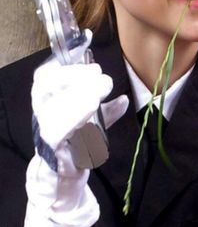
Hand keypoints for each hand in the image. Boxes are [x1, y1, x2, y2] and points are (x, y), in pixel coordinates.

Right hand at [32, 30, 123, 159]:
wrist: (62, 171)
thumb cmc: (76, 139)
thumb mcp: (93, 120)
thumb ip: (107, 110)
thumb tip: (126, 99)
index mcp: (49, 94)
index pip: (50, 70)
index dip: (69, 61)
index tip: (90, 55)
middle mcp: (41, 106)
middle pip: (47, 82)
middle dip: (76, 76)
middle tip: (101, 78)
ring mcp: (43, 123)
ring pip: (54, 103)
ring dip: (79, 94)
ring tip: (99, 92)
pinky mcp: (50, 142)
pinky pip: (58, 127)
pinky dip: (75, 116)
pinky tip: (91, 108)